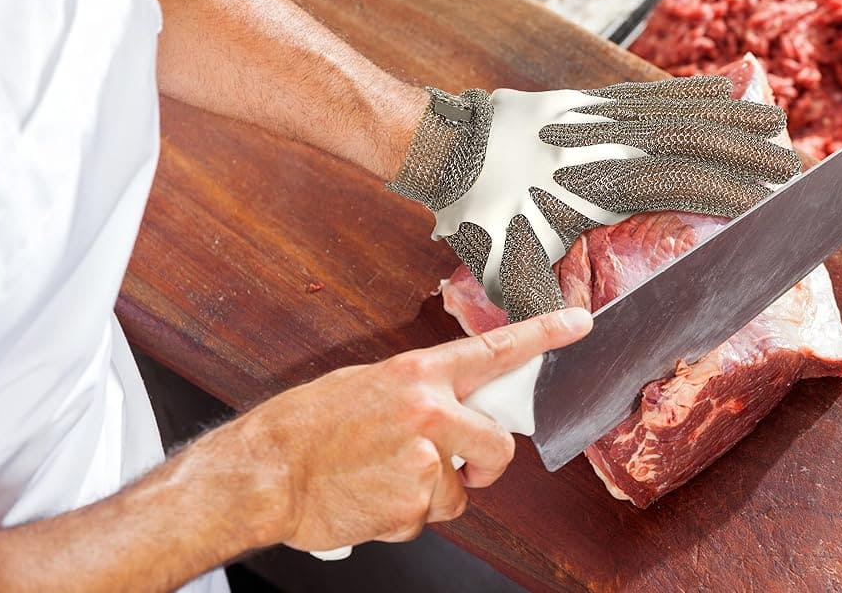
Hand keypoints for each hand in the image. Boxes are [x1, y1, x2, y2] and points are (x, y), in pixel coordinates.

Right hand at [220, 307, 591, 550]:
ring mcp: (424, 459)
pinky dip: (401, 518)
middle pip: (497, 445)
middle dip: (486, 465)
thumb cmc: (303, 430)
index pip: (494, 350)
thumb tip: (447, 408)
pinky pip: (425, 518)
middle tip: (459, 469)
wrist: (262, 473)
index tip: (579, 324)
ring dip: (426, 496)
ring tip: (378, 480)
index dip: (544, 336)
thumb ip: (415, 395)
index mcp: (416, 375)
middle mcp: (428, 412)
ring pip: (457, 492)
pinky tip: (368, 499)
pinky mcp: (414, 502)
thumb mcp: (363, 388)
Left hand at [386, 76, 801, 322]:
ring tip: (769, 116)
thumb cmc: (484, 220)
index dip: (736, 187)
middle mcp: (614, 145)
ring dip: (728, 116)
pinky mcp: (589, 104)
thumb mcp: (516, 275)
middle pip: (697, 141)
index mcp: (608, 185)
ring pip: (680, 113)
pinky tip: (715, 88)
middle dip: (747, 151)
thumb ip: (551, 314)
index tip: (773, 195)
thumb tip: (573, 360)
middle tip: (791, 160)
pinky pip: (649, 96)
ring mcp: (602, 119)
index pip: (689, 183)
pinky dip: (688, 94)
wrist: (448, 155)